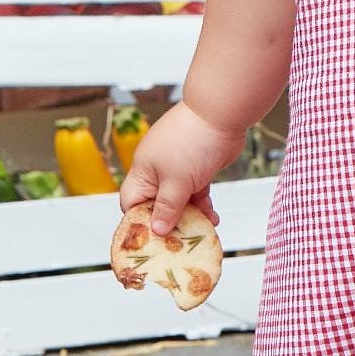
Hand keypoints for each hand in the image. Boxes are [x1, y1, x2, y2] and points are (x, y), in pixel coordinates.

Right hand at [118, 99, 238, 236]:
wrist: (222, 114)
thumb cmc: (193, 142)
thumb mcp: (177, 181)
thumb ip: (167, 207)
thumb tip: (157, 230)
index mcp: (143, 171)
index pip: (132, 203)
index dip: (140, 221)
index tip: (153, 239)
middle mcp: (158, 170)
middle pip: (157, 205)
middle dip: (169, 223)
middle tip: (180, 241)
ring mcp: (179, 169)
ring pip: (179, 201)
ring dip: (190, 216)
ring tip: (202, 231)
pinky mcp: (198, 170)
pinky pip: (195, 194)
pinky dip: (203, 206)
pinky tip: (212, 217)